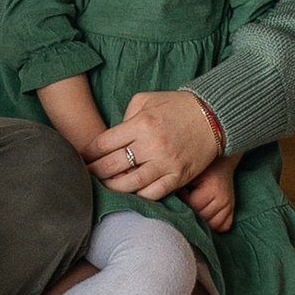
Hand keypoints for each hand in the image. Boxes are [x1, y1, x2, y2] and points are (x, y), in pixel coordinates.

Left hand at [84, 90, 222, 202]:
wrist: (212, 116)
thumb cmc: (176, 106)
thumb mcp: (146, 100)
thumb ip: (126, 117)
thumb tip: (113, 137)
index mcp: (140, 123)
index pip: (104, 143)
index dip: (89, 154)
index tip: (82, 158)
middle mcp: (151, 145)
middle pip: (113, 165)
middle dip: (95, 172)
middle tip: (86, 175)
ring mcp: (165, 163)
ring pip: (130, 183)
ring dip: (113, 187)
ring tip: (104, 186)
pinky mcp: (178, 176)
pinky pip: (153, 193)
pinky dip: (139, 195)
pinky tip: (130, 192)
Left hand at [184, 160, 237, 232]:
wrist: (222, 160)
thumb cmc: (204, 167)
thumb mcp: (191, 173)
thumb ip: (179, 186)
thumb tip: (166, 198)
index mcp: (213, 189)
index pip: (193, 206)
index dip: (184, 200)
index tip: (182, 192)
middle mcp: (223, 200)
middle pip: (202, 218)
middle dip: (191, 210)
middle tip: (188, 198)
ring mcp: (229, 206)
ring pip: (211, 225)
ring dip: (201, 219)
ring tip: (196, 205)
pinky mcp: (232, 210)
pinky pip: (222, 227)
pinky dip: (213, 224)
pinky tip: (205, 214)